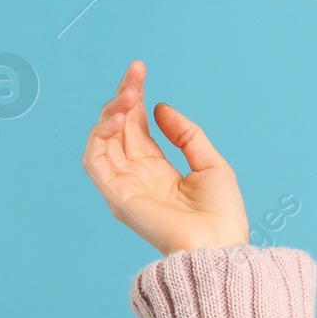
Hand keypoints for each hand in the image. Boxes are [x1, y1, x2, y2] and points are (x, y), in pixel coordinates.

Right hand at [82, 60, 250, 255]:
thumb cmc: (222, 215)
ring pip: (103, 139)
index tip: (140, 70)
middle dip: (123, 96)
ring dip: (111, 111)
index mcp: (157, 170)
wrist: (220, 247)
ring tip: (129, 92)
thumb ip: (186, 135)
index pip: (136, 127)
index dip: (135, 98)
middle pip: (119, 128)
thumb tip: (161, 107)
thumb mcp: (210, 164)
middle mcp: (137, 176)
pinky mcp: (116, 196)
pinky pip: (95, 160)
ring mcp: (124, 186)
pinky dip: (100, 135)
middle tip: (135, 71)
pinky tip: (118, 117)